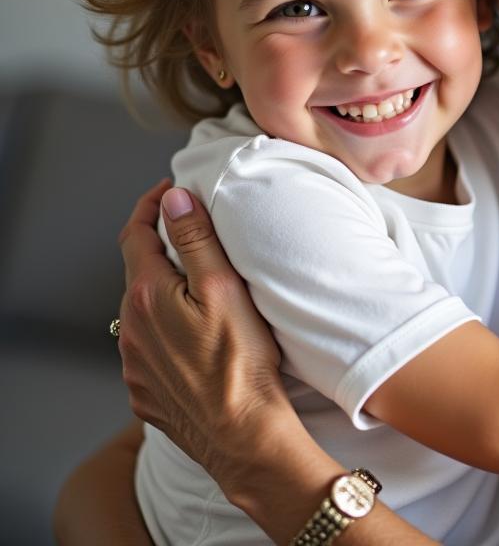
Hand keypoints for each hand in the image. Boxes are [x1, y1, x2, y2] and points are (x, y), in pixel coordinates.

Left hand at [117, 180, 289, 494]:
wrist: (241, 436)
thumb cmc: (241, 362)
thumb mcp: (224, 288)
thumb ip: (195, 240)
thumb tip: (173, 199)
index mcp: (146, 296)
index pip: (136, 234)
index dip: (151, 206)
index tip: (170, 190)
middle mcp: (129, 328)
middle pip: (138, 271)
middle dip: (160, 246)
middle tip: (192, 230)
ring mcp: (134, 363)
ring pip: (142, 309)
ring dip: (163, 289)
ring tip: (198, 283)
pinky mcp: (145, 389)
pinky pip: (148, 345)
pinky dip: (165, 327)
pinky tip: (194, 332)